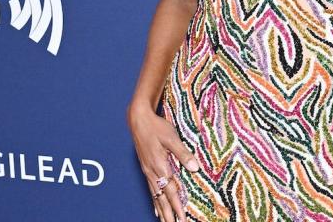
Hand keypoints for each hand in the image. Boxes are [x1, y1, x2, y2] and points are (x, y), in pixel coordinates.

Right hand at [128, 102, 199, 221]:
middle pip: (162, 198)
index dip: (178, 206)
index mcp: (160, 166)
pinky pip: (151, 189)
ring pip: (155, 196)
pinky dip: (154, 201)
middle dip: (169, 214)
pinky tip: (156, 207)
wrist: (138, 119)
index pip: (171, 191)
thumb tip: (194, 168)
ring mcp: (148, 171)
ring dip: (161, 210)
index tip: (183, 218)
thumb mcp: (171, 137)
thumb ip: (183, 153)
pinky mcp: (146, 168)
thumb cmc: (156, 127)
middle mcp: (152, 172)